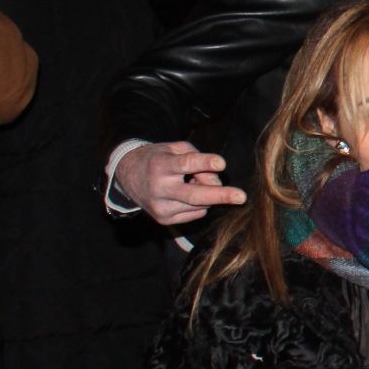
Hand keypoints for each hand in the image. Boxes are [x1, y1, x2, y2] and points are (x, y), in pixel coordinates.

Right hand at [115, 141, 246, 224]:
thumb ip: (196, 158)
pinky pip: (195, 213)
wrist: (127, 176)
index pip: (185, 164)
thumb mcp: (174, 148)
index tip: (221, 163)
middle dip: (220, 196)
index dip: (204, 163)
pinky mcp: (163, 219)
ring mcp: (160, 207)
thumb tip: (215, 180)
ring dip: (207, 194)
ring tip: (192, 182)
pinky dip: (199, 204)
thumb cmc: (158, 158)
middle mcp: (159, 188)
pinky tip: (185, 193)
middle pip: (194, 195)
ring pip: (199, 205)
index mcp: (160, 165)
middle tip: (241, 197)